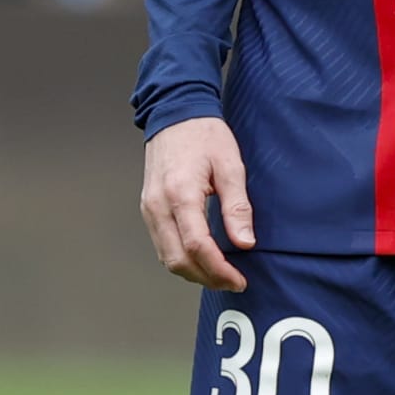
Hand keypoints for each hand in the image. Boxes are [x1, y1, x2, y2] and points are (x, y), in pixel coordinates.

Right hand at [140, 117, 254, 288]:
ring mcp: (149, 208)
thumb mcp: (230, 165)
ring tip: (221, 275)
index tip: (239, 279)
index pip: (197, 246)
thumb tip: (245, 243)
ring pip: (167, 258)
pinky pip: (162, 245)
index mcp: (180, 193)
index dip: (219, 269)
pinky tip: (202, 259)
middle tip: (233, 282)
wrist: (175, 113)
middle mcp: (158, 205)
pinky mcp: (149, 208)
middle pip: (178, 260)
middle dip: (207, 278)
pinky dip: (182, 259)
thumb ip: (237, 206)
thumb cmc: (204, 134)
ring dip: (193, 273)